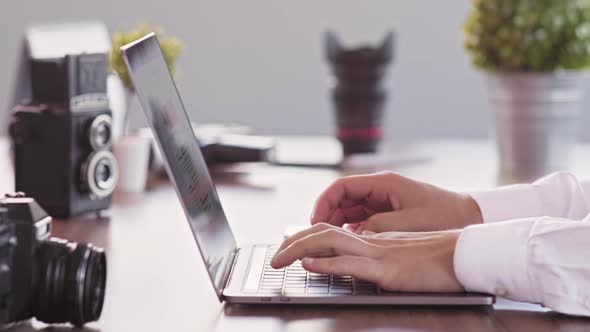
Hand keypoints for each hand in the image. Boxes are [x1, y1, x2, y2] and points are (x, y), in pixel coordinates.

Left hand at [271, 223, 463, 291]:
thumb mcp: (403, 256)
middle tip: (275, 256)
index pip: (331, 232)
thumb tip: (360, 265)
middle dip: (293, 242)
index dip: (306, 237)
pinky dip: (325, 262)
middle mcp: (371, 242)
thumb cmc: (440, 259)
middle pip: (322, 233)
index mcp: (374, 239)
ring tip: (279, 259)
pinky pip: (350, 263)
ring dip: (298, 250)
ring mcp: (377, 254)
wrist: (465, 255)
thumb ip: (380, 257)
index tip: (289, 247)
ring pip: (329, 243)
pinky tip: (309, 265)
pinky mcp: (387, 270)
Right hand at [310, 172, 482, 232]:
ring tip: (327, 241)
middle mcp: (379, 189)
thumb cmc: (444, 215)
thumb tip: (354, 234)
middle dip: (326, 214)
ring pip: (349, 209)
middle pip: (341, 197)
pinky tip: (347, 243)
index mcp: (383, 183)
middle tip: (316, 235)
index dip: (324, 202)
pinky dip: (350, 229)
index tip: (315, 221)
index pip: (342, 186)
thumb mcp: (410, 222)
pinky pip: (360, 218)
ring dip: (336, 223)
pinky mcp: (387, 212)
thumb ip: (379, 226)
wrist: (468, 217)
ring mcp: (382, 201)